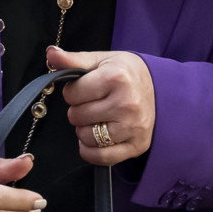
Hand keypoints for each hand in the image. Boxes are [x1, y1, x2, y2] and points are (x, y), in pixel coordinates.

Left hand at [49, 46, 153, 165]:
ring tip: (98, 118)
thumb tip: (50, 54)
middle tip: (93, 103)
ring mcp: (132, 127)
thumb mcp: (102, 60)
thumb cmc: (127, 74)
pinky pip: (100, 157)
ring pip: (85, 137)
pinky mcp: (136, 145)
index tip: (86, 88)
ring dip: (85, 129)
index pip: (72, 93)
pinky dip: (91, 150)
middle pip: (76, 116)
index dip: (73, 91)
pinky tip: (96, 137)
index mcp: (117, 77)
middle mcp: (126, 103)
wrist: (162, 90)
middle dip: (79, 109)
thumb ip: (73, 59)